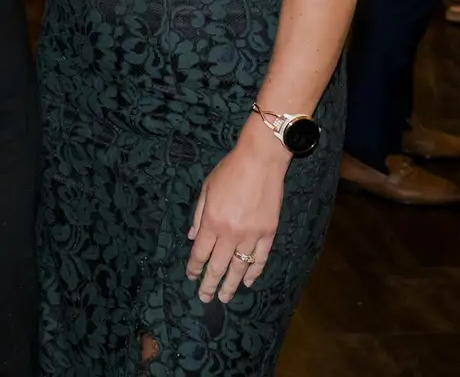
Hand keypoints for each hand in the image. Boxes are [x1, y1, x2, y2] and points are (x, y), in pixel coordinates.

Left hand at [185, 122, 288, 304]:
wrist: (260, 160)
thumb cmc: (230, 171)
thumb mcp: (207, 189)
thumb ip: (199, 216)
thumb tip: (192, 238)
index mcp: (212, 222)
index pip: (200, 253)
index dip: (194, 268)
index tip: (191, 277)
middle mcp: (230, 233)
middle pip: (218, 266)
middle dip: (209, 284)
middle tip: (204, 298)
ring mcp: (251, 235)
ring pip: (239, 268)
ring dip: (231, 285)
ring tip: (224, 297)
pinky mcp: (268, 233)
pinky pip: (260, 259)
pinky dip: (253, 272)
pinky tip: (247, 282)